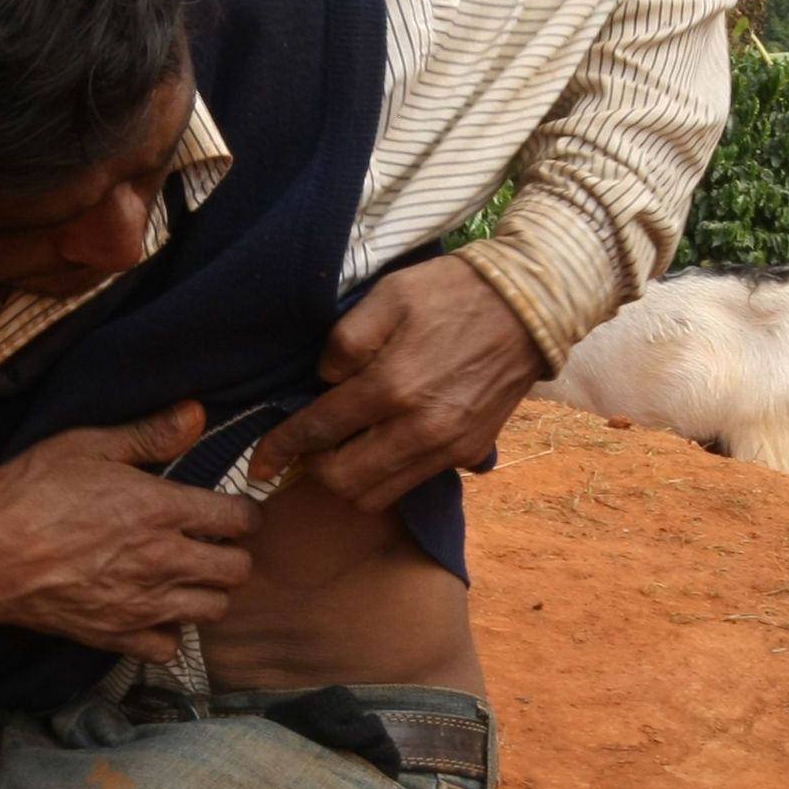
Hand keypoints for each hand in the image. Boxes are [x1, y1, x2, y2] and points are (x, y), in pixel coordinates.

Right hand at [0, 403, 259, 664]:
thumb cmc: (29, 493)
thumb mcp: (87, 446)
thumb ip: (149, 434)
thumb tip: (198, 414)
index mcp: (163, 509)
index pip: (240, 518)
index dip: (243, 512)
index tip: (230, 510)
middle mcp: (165, 560)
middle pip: (238, 570)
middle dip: (233, 554)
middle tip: (211, 544)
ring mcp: (144, 603)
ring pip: (214, 610)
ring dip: (208, 592)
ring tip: (187, 577)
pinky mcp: (117, 636)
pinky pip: (168, 648)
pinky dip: (168, 633)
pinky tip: (154, 612)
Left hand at [250, 256, 548, 511]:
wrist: (531, 305)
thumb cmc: (453, 292)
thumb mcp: (388, 295)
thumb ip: (345, 342)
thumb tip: (323, 383)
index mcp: (391, 386)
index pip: (317, 432)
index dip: (279, 449)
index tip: (258, 462)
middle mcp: (418, 429)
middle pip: (342, 482)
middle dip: (313, 470)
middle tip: (307, 448)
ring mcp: (447, 448)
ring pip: (376, 496)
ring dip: (348, 482)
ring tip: (341, 452)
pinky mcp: (469, 454)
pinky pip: (412, 484)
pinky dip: (387, 477)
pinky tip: (383, 446)